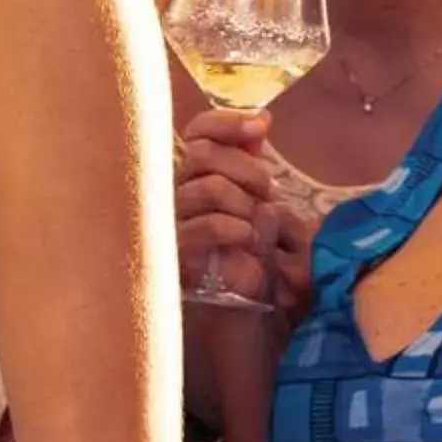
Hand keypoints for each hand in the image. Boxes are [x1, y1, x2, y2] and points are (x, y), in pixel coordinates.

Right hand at [177, 108, 312, 315]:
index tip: (262, 125)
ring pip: (206, 187)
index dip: (225, 121)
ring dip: (243, 200)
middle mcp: (177, 193)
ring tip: (259, 221)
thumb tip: (260, 121)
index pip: (197, 131)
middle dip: (245, 166)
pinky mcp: (176, 256)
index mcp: (197, 177)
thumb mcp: (261, 206)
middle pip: (201, 152)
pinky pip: (204, 225)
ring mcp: (173, 224)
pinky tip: (249, 238)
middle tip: (269, 190)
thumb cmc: (255, 259)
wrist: (244, 319)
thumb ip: (252, 166)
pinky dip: (234, 226)